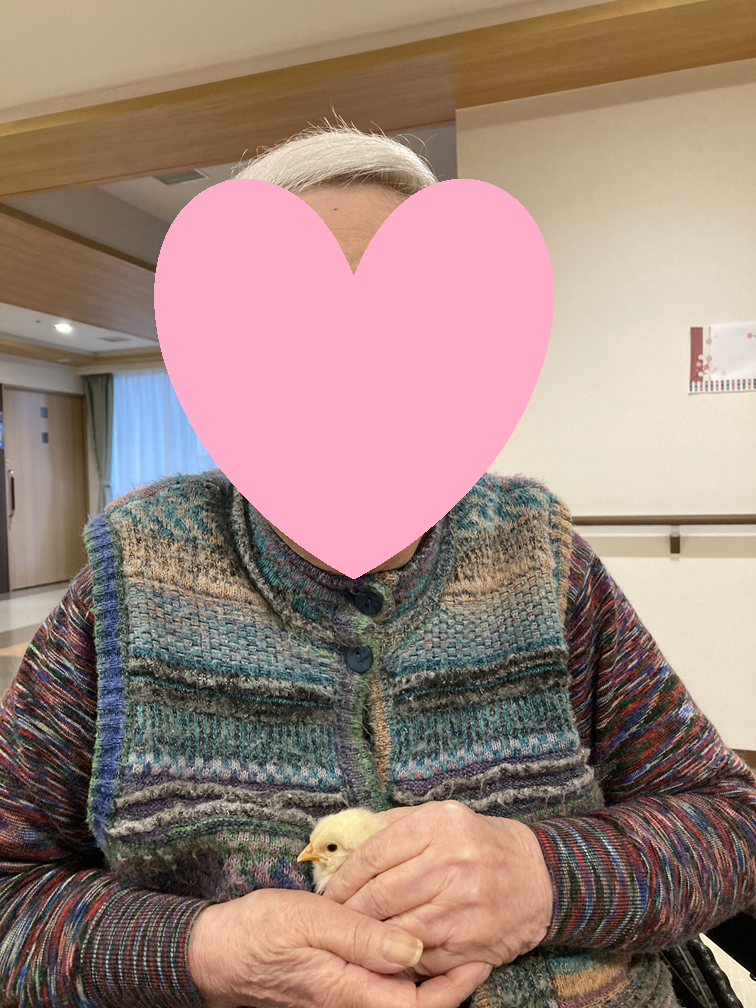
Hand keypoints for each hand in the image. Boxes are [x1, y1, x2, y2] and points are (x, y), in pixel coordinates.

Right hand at [187, 887, 491, 1007]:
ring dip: (429, 973)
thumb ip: (363, 938)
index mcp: (349, 992)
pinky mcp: (337, 986)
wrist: (218, 951)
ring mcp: (343, 998)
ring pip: (399, 996)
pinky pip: (380, 986)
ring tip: (452, 935)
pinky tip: (409, 936)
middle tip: (475, 943)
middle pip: (414, 1005)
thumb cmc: (262, 931)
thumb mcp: (313, 922)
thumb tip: (414, 951)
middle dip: (449, 981)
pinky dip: (402, 966)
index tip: (479, 958)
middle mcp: (350, 1003)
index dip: (454, 988)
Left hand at [322, 801, 553, 981]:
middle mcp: (450, 863)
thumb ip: (395, 825)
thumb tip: (345, 841)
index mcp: (438, 826)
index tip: (328, 891)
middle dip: (349, 912)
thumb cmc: (480, 844)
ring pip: (395, 930)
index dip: (342, 877)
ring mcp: (461, 905)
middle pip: (378, 895)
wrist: (541, 877)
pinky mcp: (470, 942)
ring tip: (354, 938)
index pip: (372, 854)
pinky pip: (420, 957)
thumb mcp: (441, 817)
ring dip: (368, 939)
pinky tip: (386, 954)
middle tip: (333, 919)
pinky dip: (398, 958)